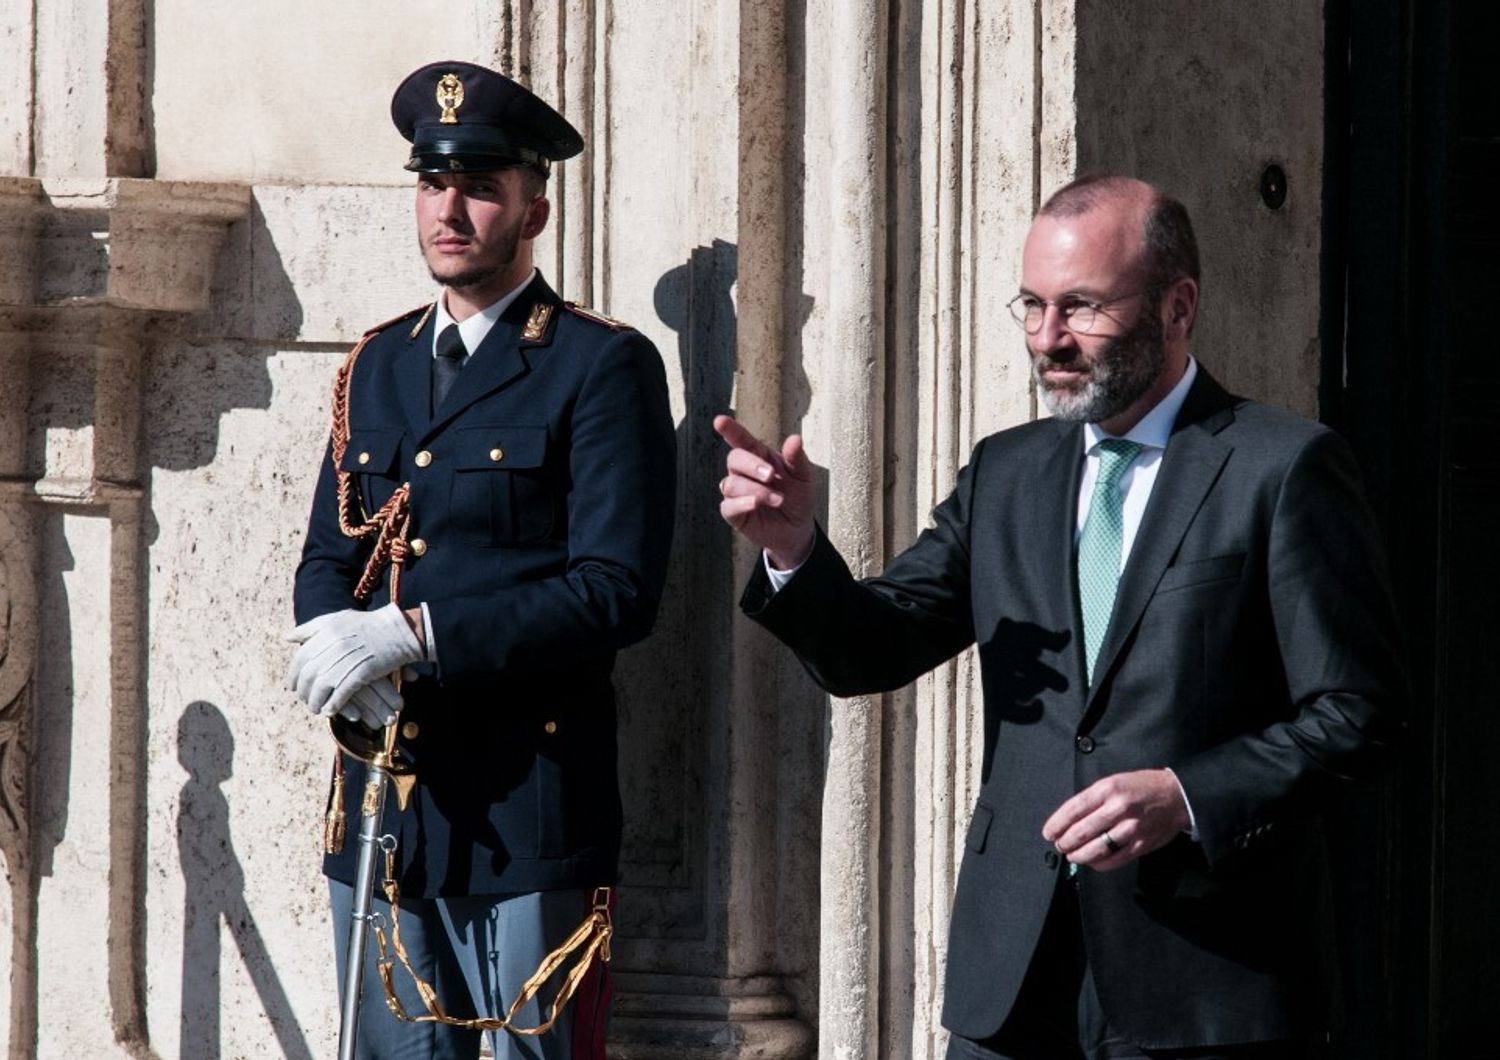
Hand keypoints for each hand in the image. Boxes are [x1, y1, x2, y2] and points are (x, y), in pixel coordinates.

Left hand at [285, 604, 423, 720]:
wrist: (399, 629)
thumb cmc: (368, 624)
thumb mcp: (338, 618)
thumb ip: (312, 628)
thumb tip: (288, 638)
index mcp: (327, 630)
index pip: (301, 657)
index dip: (293, 675)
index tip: (293, 686)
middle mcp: (334, 644)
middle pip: (309, 674)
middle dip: (303, 691)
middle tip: (304, 700)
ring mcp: (348, 659)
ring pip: (322, 687)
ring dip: (315, 702)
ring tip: (315, 708)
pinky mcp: (362, 672)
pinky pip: (340, 694)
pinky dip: (332, 705)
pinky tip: (329, 711)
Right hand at [712, 415, 816, 568]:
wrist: (798, 528)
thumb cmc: (799, 497)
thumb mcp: (804, 477)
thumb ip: (797, 458)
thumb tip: (795, 439)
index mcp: (760, 456)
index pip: (741, 440)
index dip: (730, 430)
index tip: (720, 421)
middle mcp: (744, 472)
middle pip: (734, 458)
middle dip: (752, 465)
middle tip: (771, 476)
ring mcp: (737, 492)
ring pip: (732, 484)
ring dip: (756, 491)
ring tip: (778, 500)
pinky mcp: (734, 512)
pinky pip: (728, 506)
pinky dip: (742, 504)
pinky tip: (756, 505)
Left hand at [1041, 769, 1189, 871]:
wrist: (1177, 795)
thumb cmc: (1142, 787)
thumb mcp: (1114, 781)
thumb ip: (1093, 799)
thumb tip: (1070, 819)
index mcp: (1108, 789)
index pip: (1073, 809)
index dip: (1057, 824)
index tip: (1048, 832)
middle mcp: (1119, 808)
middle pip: (1081, 831)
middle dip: (1065, 842)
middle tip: (1059, 845)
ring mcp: (1131, 828)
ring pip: (1096, 849)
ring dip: (1078, 855)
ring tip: (1072, 855)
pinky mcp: (1141, 844)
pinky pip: (1114, 860)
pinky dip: (1099, 863)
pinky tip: (1092, 861)